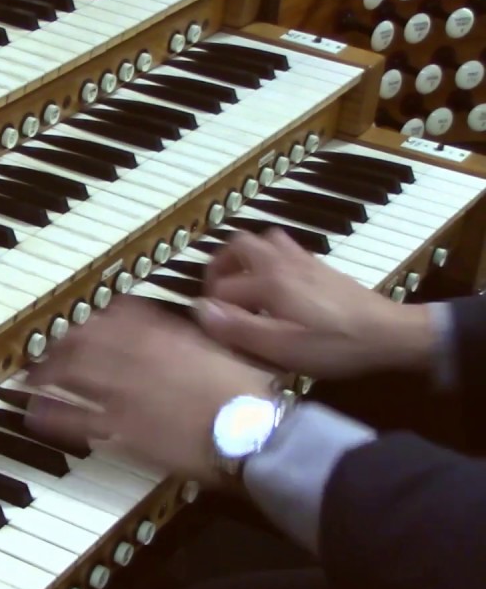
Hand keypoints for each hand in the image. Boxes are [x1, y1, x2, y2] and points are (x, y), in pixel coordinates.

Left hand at [24, 298, 274, 484]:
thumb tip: (191, 318)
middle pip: (83, 342)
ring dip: (47, 375)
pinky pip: (77, 419)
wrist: (253, 431)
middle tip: (42, 347)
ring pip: (72, 376)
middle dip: (58, 343)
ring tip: (30, 378)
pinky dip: (52, 415)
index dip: (90, 316)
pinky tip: (35, 414)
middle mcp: (136, 358)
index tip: (75, 317)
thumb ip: (192, 335)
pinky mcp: (123, 428)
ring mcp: (125, 393)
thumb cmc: (245, 391)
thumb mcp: (221, 348)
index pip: (115, 315)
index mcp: (163, 334)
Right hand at [197, 229, 436, 378]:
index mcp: (269, 282)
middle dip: (219, 267)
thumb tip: (199, 309)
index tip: (213, 331)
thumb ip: (238, 328)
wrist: (390, 334)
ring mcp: (302, 260)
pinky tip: (274, 285)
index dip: (211, 309)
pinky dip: (268, 258)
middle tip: (217, 293)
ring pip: (263, 240)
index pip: (223, 288)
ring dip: (244, 257)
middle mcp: (282, 262)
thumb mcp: (283, 348)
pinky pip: (283, 247)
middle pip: (237, 245)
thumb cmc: (335, 345)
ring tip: (241, 283)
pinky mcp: (319, 266)